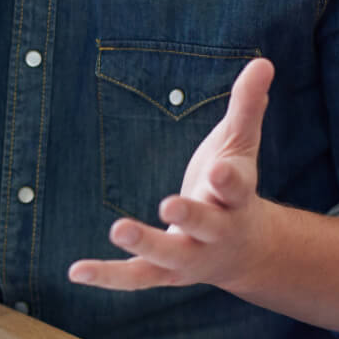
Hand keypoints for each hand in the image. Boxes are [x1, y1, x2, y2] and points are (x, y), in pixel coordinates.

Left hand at [69, 57, 274, 292]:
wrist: (244, 252)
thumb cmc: (233, 188)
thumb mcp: (239, 144)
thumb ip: (247, 106)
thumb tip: (263, 61)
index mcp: (237, 199)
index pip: (237, 188)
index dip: (228, 182)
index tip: (219, 172)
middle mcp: (218, 232)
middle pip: (206, 225)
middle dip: (189, 216)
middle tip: (169, 205)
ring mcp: (190, 256)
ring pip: (169, 254)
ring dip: (145, 243)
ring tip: (118, 228)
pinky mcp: (164, 273)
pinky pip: (135, 277)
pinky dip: (107, 276)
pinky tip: (75, 271)